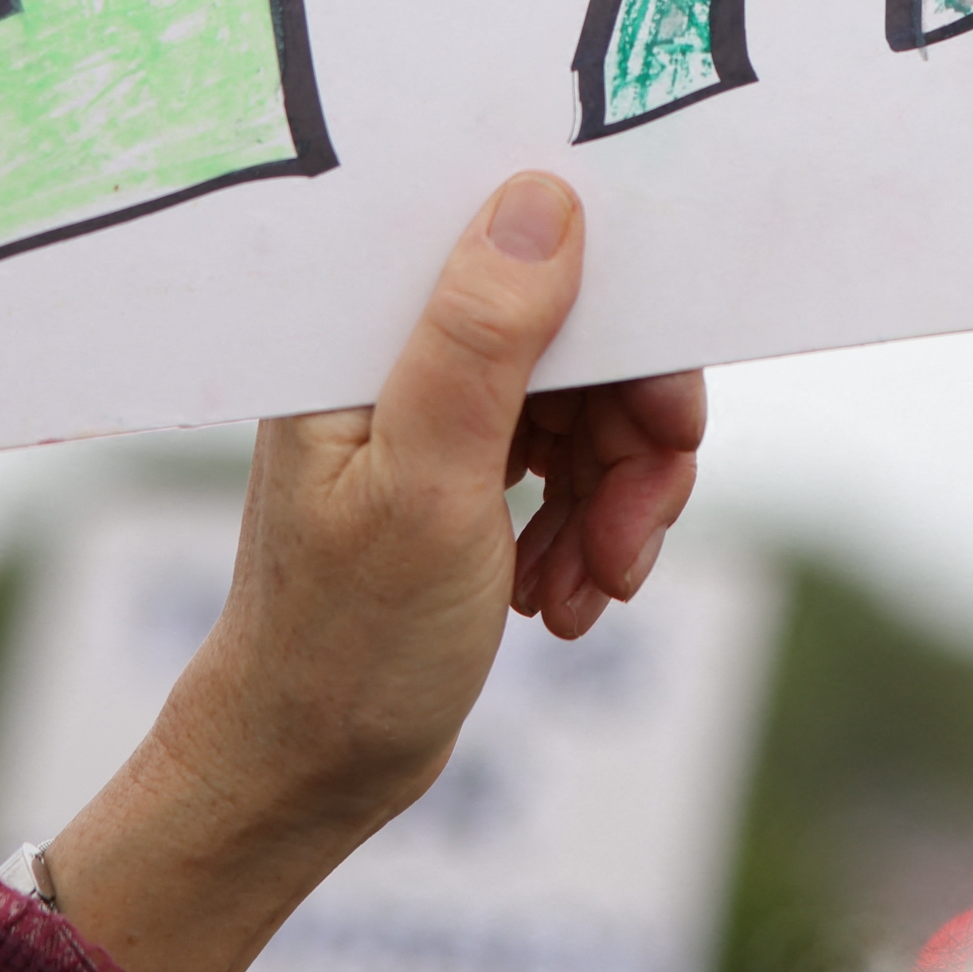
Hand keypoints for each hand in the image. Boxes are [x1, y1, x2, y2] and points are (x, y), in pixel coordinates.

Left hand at [46, 174, 705, 971]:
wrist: (307, 772)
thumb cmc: (341, 644)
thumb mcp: (425, 486)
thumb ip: (480, 340)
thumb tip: (542, 198)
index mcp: (363, 332)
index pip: (522, 257)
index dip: (618, 319)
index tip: (665, 408)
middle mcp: (395, 354)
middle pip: (577, 333)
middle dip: (632, 436)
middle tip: (643, 522)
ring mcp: (432, 411)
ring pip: (590, 401)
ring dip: (620, 495)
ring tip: (599, 583)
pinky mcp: (462, 466)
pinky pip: (573, 458)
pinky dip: (594, 525)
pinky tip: (569, 594)